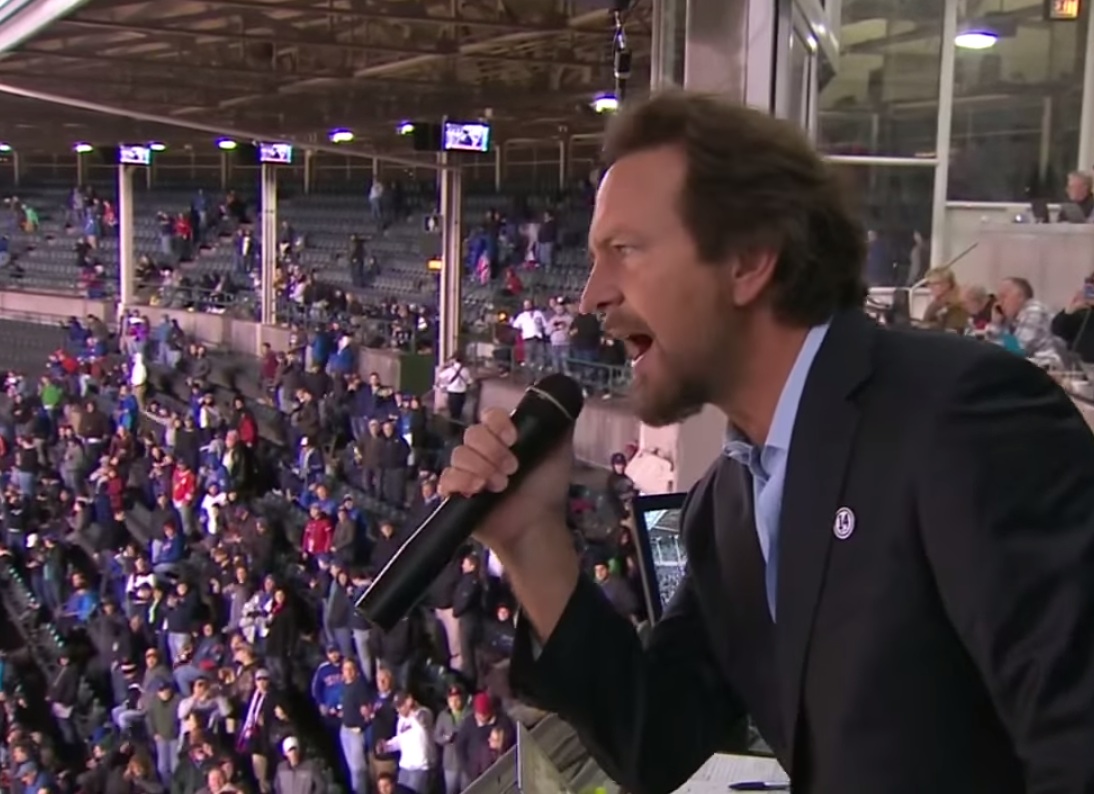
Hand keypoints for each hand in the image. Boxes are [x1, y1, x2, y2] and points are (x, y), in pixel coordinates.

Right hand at [438, 407, 572, 552]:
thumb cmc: (546, 490)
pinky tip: (478, 490)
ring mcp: (468, 472)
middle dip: (493, 450)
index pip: (489, 416)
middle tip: (512, 469)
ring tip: (500, 486)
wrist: (537, 525)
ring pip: (458, 454)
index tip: (514, 439)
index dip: (498, 424)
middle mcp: (483, 451)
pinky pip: (446, 478)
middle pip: (472, 433)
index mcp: (503, 439)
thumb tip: (563, 402)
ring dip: (481, 467)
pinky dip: (461, 481)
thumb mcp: (560, 453)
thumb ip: (559, 427)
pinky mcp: (456, 494)